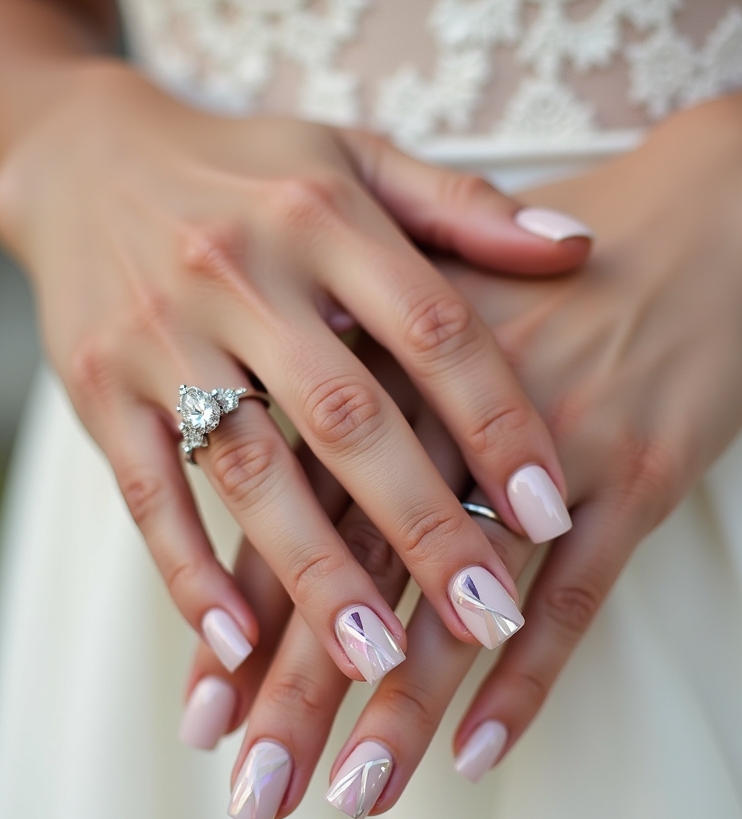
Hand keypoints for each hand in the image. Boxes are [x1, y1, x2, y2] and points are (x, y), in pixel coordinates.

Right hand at [0, 51, 587, 678]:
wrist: (87, 157)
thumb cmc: (247, 171)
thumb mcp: (355, 160)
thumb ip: (461, 209)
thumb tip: (577, 246)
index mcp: (324, 214)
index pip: (433, 328)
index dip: (498, 422)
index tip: (551, 512)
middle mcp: (241, 273)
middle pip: (347, 418)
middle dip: (425, 526)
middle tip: (489, 616)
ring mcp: (160, 336)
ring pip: (249, 470)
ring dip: (316, 574)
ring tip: (381, 661)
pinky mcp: (96, 388)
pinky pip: (145, 491)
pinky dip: (189, 571)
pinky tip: (239, 643)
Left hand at [179, 88, 741, 818]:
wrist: (700, 217)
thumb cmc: (550, 271)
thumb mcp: (434, 295)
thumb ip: (354, 379)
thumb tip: (279, 476)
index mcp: (385, 368)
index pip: (293, 515)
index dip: (244, 617)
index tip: (204, 714)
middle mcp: (450, 415)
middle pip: (360, 572)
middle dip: (303, 692)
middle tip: (254, 793)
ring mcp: (548, 448)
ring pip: (459, 600)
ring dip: (404, 707)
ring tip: (355, 796)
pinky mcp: (635, 473)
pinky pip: (576, 594)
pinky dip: (530, 677)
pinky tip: (481, 753)